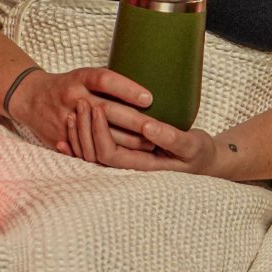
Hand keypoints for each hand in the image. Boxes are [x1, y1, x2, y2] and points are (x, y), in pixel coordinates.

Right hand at [10, 65, 152, 150]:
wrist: (30, 97)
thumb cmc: (69, 85)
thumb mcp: (85, 75)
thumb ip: (109, 83)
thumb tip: (146, 88)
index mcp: (80, 78)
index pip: (105, 80)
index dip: (127, 89)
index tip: (149, 99)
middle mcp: (72, 96)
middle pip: (106, 110)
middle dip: (134, 122)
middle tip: (157, 128)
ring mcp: (65, 119)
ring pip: (98, 135)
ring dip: (126, 141)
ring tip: (150, 144)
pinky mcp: (61, 139)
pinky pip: (87, 149)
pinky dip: (109, 153)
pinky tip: (129, 156)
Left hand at [60, 100, 220, 175]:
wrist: (203, 162)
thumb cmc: (199, 154)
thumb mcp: (191, 146)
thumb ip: (171, 138)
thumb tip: (147, 126)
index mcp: (142, 167)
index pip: (109, 153)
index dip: (99, 132)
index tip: (99, 107)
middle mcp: (129, 168)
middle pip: (94, 154)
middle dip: (84, 129)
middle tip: (81, 103)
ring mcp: (124, 163)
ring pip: (91, 154)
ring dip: (79, 134)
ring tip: (75, 110)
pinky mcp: (124, 155)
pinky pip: (94, 152)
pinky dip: (78, 143)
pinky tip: (68, 131)